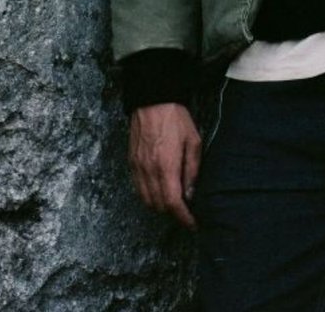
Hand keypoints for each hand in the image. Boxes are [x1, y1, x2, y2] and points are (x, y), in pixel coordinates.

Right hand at [129, 102, 201, 227]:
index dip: (183, 218)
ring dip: (160, 206)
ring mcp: (137, 167)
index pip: (173, 203)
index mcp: (166, 166)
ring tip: (174, 203)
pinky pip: (138, 188)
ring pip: (146, 199)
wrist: (152, 100)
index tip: (193, 224)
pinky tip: (159, 191)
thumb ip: (192, 171)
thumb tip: (190, 194)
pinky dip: (148, 196)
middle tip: (186, 212)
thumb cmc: (176, 119)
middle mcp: (148, 170)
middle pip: (158, 205)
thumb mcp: (193, 142)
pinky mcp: (131, 162)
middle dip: (173, 213)